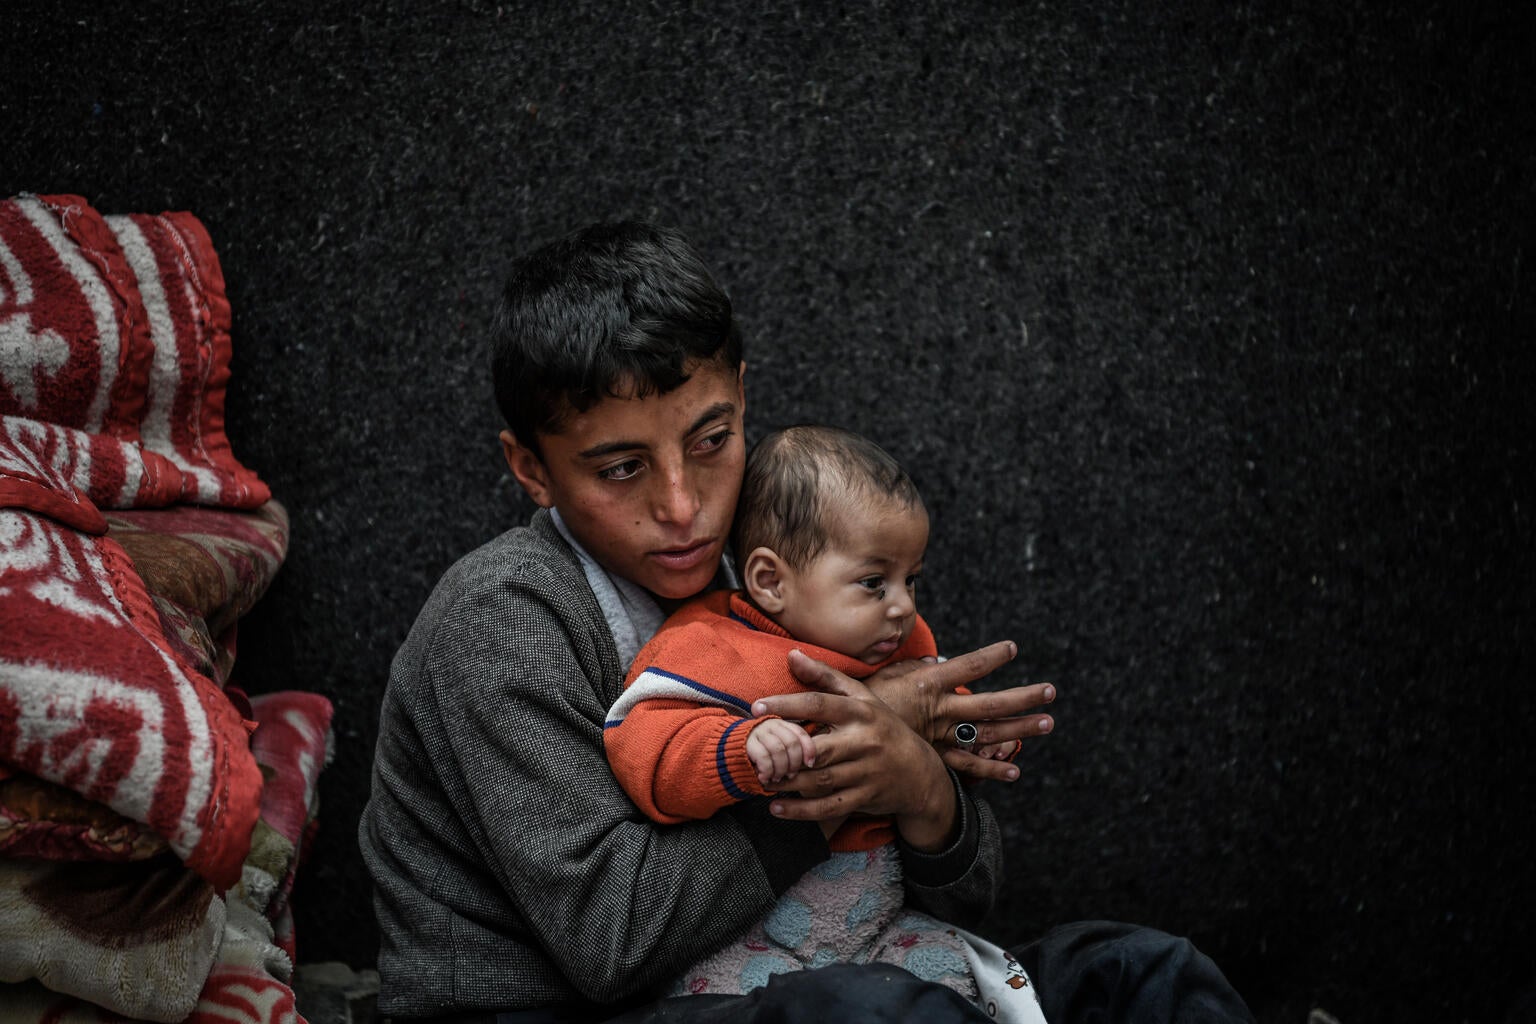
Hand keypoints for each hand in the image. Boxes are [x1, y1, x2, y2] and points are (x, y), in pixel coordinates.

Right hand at [745, 718, 816, 785]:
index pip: (800, 733)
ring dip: (780, 769)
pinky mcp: (746, 743)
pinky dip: (767, 771)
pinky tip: (765, 778)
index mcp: (782, 724)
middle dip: (794, 763)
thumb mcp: (777, 748)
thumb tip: (811, 763)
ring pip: (778, 750)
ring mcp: (758, 732)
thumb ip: (792, 750)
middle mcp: (771, 725)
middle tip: (790, 775)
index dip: (808, 749)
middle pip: (791, 743)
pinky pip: (763, 757)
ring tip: (777, 778)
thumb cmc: (760, 751)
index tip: (810, 764)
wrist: (728, 749)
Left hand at [752, 650, 960, 851]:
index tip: (757, 707)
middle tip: (754, 753)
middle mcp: (864, 741)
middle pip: (817, 748)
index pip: (819, 704)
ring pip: (820, 780)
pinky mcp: (864, 798)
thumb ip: (826, 676)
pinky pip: (828, 807)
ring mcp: (866, 772)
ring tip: (760, 779)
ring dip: (787, 783)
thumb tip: (792, 654)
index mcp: (860, 711)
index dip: (786, 705)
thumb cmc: (882, 727)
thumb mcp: (861, 697)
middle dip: (784, 753)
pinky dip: (801, 811)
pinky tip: (776, 808)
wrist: (919, 772)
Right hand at [861, 641, 1056, 780]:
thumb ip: (911, 667)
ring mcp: (941, 736)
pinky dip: (991, 768)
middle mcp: (941, 710)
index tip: (1013, 649)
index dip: (992, 657)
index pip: (968, 666)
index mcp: (929, 684)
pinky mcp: (936, 757)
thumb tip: (932, 662)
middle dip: (1022, 696)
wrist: (844, 739)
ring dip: (1019, 729)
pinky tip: (1015, 770)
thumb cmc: (863, 702)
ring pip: (987, 733)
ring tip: (1047, 723)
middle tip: (1050, 691)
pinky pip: (968, 764)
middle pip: (990, 703)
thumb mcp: (885, 676)